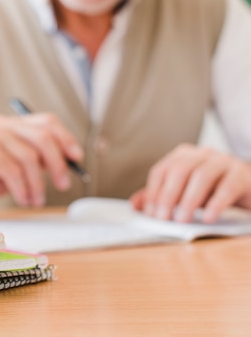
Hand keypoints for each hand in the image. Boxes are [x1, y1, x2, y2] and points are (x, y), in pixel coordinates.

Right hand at [0, 113, 82, 206]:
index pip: (47, 122)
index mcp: (12, 124)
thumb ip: (40, 158)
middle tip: (64, 185)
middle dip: (58, 164)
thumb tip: (71, 161)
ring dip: (38, 185)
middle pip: (42, 139)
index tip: (77, 158)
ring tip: (36, 201)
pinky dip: (23, 190)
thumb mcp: (19, 165)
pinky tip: (23, 200)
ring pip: (29, 159)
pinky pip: (13, 172)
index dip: (66, 139)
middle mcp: (1, 125)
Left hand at [130, 144, 250, 222]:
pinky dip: (215, 204)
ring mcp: (224, 161)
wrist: (249, 189)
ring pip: (202, 175)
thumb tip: (135, 204)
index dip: (153, 191)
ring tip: (183, 220)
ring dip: (189, 200)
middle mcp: (203, 154)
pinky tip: (207, 218)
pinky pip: (227, 187)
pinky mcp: (242, 175)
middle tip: (164, 218)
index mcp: (184, 156)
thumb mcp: (184, 193)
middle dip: (168, 196)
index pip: (162, 170)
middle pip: (180, 170)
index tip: (150, 213)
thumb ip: (160, 196)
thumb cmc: (213, 191)